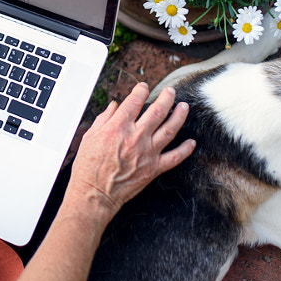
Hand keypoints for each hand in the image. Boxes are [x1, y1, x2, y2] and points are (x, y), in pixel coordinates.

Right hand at [66, 83, 192, 220]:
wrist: (94, 192)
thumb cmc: (88, 166)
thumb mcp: (89, 136)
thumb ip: (104, 118)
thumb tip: (114, 106)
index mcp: (118, 127)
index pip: (134, 101)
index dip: (141, 91)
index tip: (144, 87)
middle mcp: (136, 137)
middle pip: (157, 111)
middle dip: (166, 97)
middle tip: (171, 91)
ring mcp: (147, 152)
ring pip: (169, 129)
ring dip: (179, 116)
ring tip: (184, 107)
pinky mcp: (153, 168)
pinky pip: (174, 157)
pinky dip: (185, 150)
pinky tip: (191, 142)